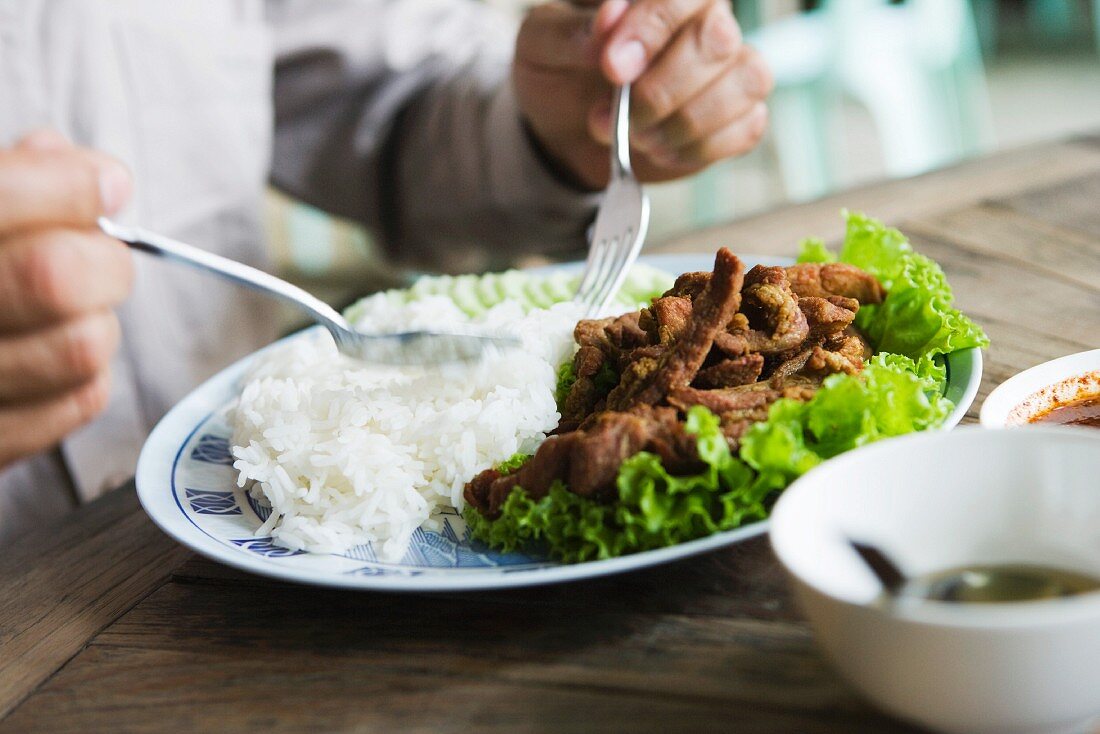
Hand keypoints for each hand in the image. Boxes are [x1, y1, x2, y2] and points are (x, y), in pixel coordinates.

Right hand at [0, 130, 132, 469]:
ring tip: (69, 312)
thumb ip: (3, 179)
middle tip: (95, 254)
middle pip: (55, 277)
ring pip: (82, 346)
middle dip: (99, 256)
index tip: (102, 183)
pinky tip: (52, 354)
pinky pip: (81, 402)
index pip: (1, 199)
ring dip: (96, 319)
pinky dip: (87, 374)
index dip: (73, 185)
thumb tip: (79, 164)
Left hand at [513, 0, 772, 189]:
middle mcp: (704, 20)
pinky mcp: (738, 116)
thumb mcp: (541, 46)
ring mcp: (729, 67)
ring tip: (633, 136)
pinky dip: (699, 147)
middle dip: (661, 90)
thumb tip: (606, 27)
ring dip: (683, 122)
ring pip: (745, 81)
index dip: (654, 26)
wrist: (565, 129)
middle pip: (718, 38)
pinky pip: (748, 126)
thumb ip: (569, 32)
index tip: (612, 68)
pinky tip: (660, 150)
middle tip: (608, 115)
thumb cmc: (558, 73)